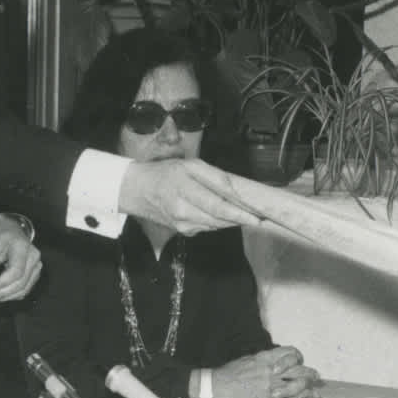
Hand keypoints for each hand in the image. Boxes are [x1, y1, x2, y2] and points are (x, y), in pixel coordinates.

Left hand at [0, 215, 41, 301]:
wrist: (10, 230)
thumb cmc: (0, 236)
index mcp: (23, 247)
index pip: (16, 271)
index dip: (1, 282)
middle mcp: (34, 258)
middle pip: (20, 283)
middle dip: (1, 292)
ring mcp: (36, 268)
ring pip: (23, 290)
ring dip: (5, 296)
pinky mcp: (33, 275)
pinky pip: (24, 290)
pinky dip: (11, 295)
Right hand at [117, 159, 260, 234]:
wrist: (136, 191)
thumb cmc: (164, 173)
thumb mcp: (189, 165)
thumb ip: (214, 176)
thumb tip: (235, 190)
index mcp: (185, 191)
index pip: (219, 206)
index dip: (240, 213)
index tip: (258, 215)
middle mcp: (184, 212)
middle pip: (220, 219)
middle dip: (242, 218)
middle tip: (261, 216)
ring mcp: (183, 225)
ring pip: (216, 225)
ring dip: (232, 220)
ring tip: (247, 215)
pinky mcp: (184, 232)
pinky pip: (208, 227)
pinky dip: (218, 221)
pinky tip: (223, 214)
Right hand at [209, 347, 322, 397]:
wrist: (217, 386)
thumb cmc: (231, 372)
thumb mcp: (250, 359)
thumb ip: (266, 360)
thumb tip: (277, 362)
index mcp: (266, 358)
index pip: (290, 353)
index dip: (298, 358)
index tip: (300, 362)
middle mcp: (271, 371)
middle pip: (299, 371)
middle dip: (311, 375)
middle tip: (316, 377)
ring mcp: (270, 386)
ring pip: (298, 386)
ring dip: (309, 390)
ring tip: (315, 393)